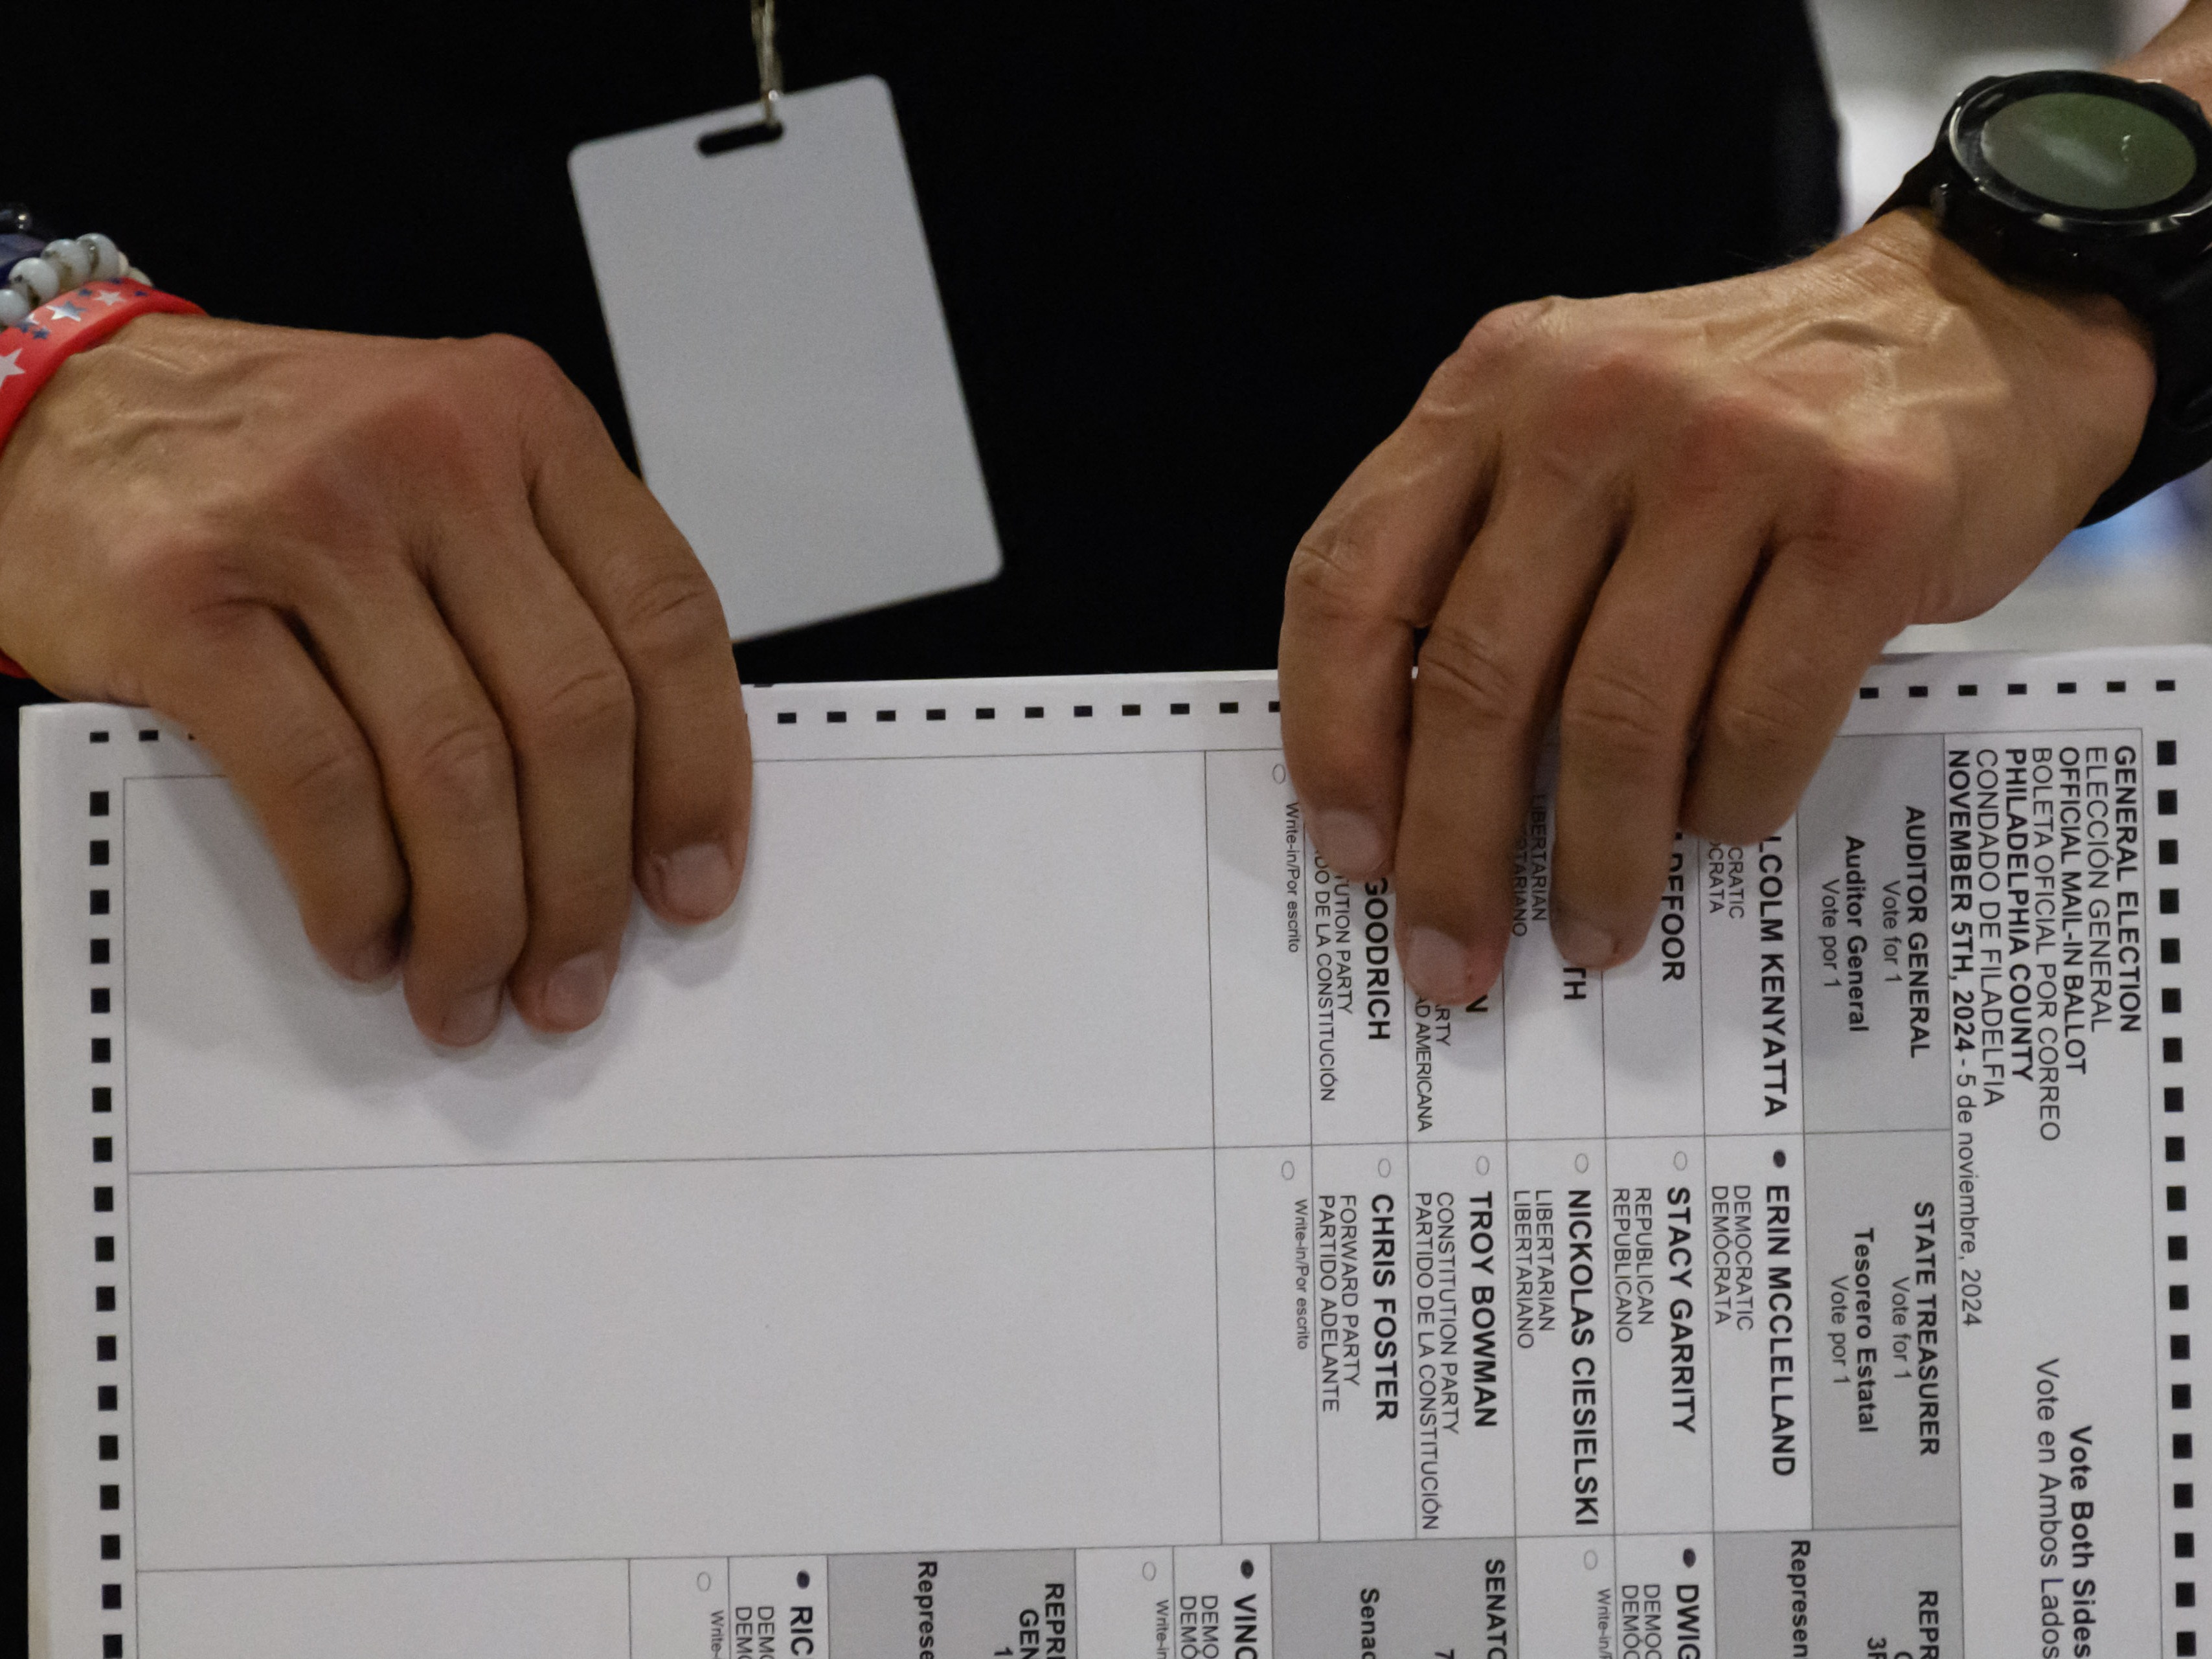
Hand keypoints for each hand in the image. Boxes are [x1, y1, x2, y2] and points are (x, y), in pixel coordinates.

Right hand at [0, 315, 750, 1045]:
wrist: (57, 409)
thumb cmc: (272, 465)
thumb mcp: (447, 473)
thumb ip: (548, 588)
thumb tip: (641, 802)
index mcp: (525, 421)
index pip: (668, 619)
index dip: (699, 774)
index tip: (693, 884)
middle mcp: (434, 453)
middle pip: (571, 713)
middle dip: (585, 881)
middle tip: (573, 978)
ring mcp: (309, 521)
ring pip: (455, 767)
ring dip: (477, 915)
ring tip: (468, 991)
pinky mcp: (189, 599)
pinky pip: (319, 783)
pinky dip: (356, 889)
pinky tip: (365, 938)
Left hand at [1279, 210, 2154, 1003]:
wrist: (1976, 318)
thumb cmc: (1748, 419)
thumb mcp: (1578, 433)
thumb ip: (1487, 560)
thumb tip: (1413, 787)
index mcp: (1490, 387)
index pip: (1352, 579)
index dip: (1334, 736)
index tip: (1353, 852)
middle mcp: (1592, 405)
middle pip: (1479, 673)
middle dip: (1456, 848)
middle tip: (1453, 955)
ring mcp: (1733, 452)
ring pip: (1616, 714)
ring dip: (1596, 857)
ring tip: (1593, 930)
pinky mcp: (1862, 514)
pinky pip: (1757, 716)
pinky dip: (1727, 803)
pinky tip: (1718, 830)